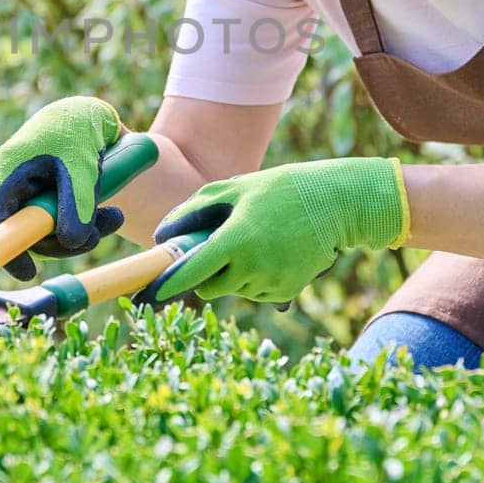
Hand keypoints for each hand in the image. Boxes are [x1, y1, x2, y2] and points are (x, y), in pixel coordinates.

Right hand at [0, 96, 127, 279]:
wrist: (87, 113)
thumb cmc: (79, 130)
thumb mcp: (82, 166)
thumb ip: (78, 204)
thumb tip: (73, 242)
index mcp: (8, 168)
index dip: (8, 249)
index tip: (29, 272)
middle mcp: (9, 180)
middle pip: (26, 228)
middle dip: (63, 240)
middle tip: (97, 237)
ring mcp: (24, 188)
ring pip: (45, 227)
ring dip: (81, 231)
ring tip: (115, 217)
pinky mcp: (41, 193)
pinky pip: (56, 219)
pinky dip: (82, 221)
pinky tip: (110, 214)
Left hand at [144, 157, 410, 303]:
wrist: (336, 203)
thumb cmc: (279, 190)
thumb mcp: (234, 189)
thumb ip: (195, 210)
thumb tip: (163, 234)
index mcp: (237, 240)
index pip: (192, 272)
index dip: (166, 285)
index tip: (146, 293)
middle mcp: (254, 268)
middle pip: (208, 287)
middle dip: (204, 272)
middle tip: (214, 246)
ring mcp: (272, 283)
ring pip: (232, 289)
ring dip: (231, 273)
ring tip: (253, 239)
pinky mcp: (287, 292)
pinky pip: (255, 291)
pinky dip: (253, 277)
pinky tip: (271, 251)